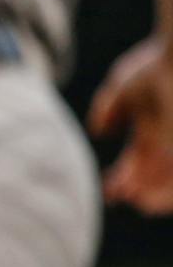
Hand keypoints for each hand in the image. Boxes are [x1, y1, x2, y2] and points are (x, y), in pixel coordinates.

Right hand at [88, 35, 172, 213]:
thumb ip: (109, 108)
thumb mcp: (124, 85)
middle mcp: (170, 141)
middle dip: (136, 191)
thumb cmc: (156, 63)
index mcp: (155, 129)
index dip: (123, 181)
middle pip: (155, 178)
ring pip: (170, 183)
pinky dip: (167, 195)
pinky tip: (150, 198)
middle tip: (121, 196)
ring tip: (140, 203)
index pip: (139, 165)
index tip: (110, 192)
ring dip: (155, 198)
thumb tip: (99, 131)